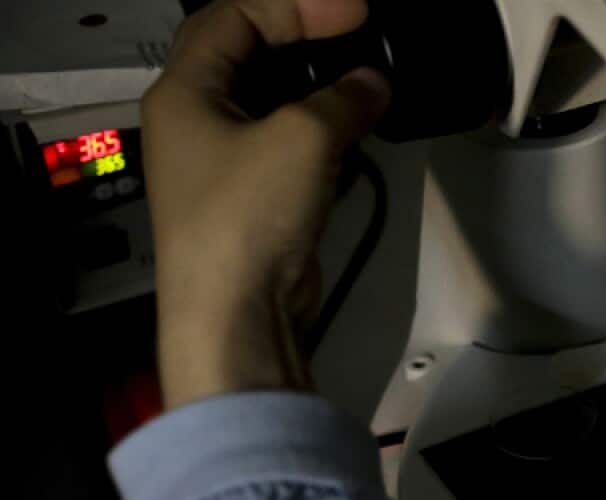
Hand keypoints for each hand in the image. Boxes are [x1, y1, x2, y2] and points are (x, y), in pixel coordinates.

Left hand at [143, 0, 389, 407]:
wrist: (236, 314)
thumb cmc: (250, 214)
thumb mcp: (304, 138)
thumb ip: (344, 98)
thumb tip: (372, 83)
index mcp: (184, 91)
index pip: (235, 17)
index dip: (297, 6)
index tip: (355, 14)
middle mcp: (194, 121)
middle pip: (248, 56)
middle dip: (306, 42)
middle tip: (359, 39)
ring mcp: (221, 164)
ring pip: (271, 104)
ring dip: (319, 91)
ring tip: (365, 86)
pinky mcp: (250, 201)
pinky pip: (287, 148)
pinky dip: (322, 134)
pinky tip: (356, 136)